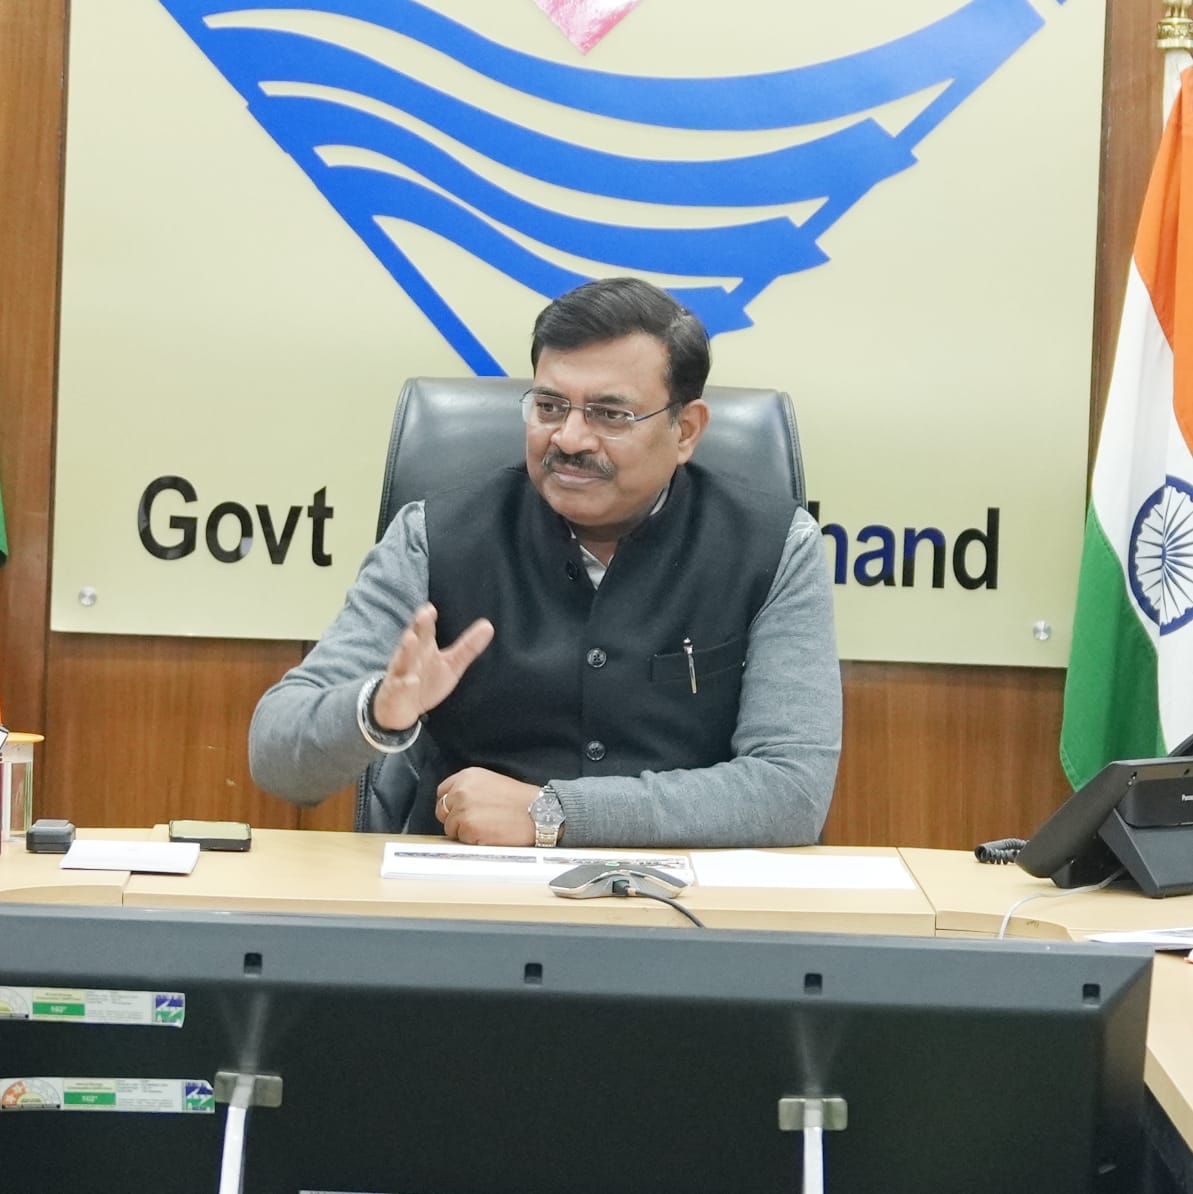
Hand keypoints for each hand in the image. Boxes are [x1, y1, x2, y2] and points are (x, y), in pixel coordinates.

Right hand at [372, 603, 493, 731]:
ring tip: (411, 638)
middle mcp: (410, 657)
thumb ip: (468, 646)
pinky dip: (405, 684)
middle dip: (417, 627)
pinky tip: (411, 681)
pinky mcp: (397, 692)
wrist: (403, 708)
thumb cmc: (427, 680)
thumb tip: (489, 626)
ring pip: (402, 660)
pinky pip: (400, 687)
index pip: (425, 630)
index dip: (427, 618)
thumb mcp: (452, 664)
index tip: (431, 609)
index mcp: (423, 647)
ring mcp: (401, 674)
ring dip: (406, 650)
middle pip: (413, 640)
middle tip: (423, 615)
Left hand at [436, 767, 540, 845]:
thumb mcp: (492, 783)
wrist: (540, 812)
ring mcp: (463, 809)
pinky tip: (490, 835)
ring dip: (465, 832)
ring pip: (451, 828)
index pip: (443, 792)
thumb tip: (455, 804)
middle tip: (475, 823)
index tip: (459, 812)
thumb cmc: (521, 801)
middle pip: (442, 811)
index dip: (451, 805)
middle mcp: (461, 790)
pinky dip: (473, 841)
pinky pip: (461, 840)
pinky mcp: (468, 828)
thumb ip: (471, 789)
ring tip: (488, 828)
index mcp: (468, 776)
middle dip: (455, 819)